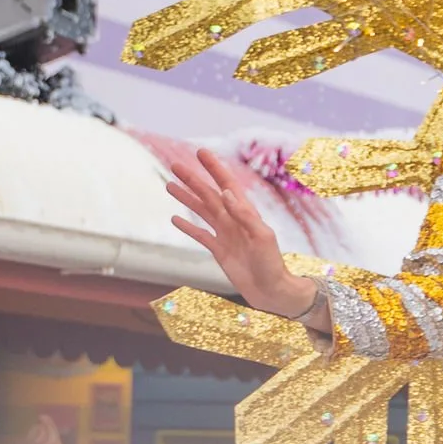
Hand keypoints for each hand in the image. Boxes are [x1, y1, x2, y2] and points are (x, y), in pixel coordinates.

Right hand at [164, 147, 317, 316]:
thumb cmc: (272, 264)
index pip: (227, 184)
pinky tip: (175, 219)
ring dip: (186, 198)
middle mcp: (233, 220)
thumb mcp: (262, 237)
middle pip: (208, 195)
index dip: (214, 168)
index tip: (200, 152)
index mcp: (245, 213)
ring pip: (201, 211)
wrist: (272, 291)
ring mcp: (225, 235)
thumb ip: (244, 215)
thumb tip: (226, 193)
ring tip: (170, 185)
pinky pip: (200, 235)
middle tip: (175, 165)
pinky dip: (187, 227)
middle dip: (192, 180)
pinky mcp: (219, 251)